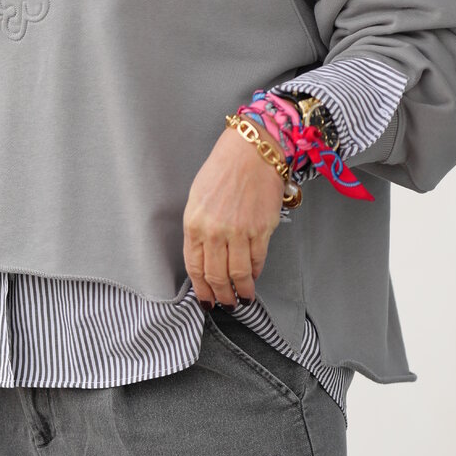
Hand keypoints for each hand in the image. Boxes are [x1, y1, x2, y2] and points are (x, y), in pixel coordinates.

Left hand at [182, 126, 286, 307]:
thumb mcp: (197, 198)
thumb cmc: (222, 170)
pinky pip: (257, 260)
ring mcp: (239, 231)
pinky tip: (253, 277)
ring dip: (241, 291)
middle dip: (221, 296)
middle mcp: (214, 231)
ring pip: (238, 274)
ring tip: (243, 298)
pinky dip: (255, 273)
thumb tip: (206, 258)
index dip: (201, 289)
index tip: (206, 300)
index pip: (195, 267)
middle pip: (216, 276)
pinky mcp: (261, 229)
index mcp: (194, 223)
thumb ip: (199, 229)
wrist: (250, 151)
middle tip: (226, 304)